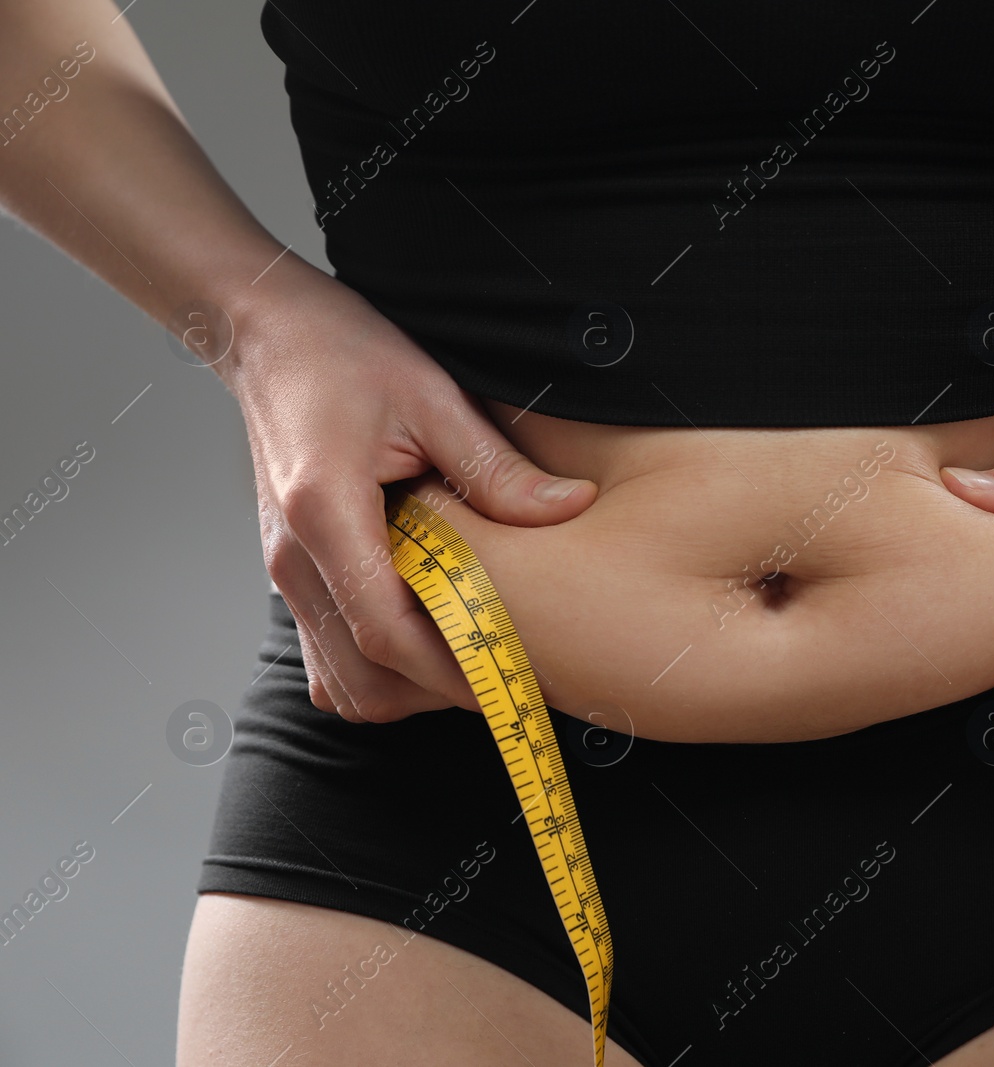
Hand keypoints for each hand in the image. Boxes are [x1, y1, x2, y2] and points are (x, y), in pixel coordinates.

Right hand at [212, 255, 597, 722]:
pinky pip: (329, 658)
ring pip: (342, 682)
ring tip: (476, 659)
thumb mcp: (433, 398)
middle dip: (439, 691)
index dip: (454, 666)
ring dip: (409, 689)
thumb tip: (571, 506)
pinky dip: (378, 671)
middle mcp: (294, 558)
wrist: (266, 335)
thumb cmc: (344, 353)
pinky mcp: (292, 574)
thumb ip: (496, 468)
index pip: (387, 630)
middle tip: (511, 673)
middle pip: (364, 678)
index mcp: (325, 512)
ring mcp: (285, 572)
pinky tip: (430, 639)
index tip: (515, 674)